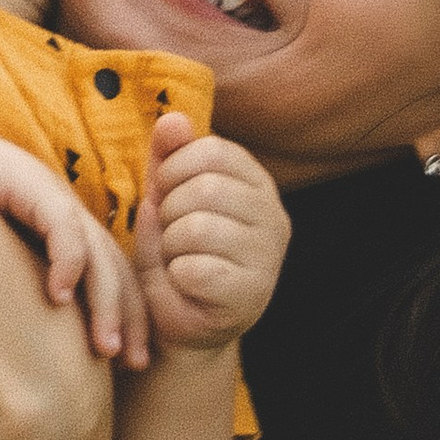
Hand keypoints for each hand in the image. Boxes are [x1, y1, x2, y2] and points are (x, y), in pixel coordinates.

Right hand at [0, 84, 148, 366]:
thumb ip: (10, 286)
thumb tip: (15, 342)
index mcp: (62, 231)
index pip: (110, 278)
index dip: (126, 318)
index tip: (129, 364)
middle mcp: (66, 215)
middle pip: (115, 270)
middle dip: (129, 318)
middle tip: (133, 363)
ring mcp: (52, 197)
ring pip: (98, 254)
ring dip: (106, 303)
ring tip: (104, 346)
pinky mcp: (30, 183)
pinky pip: (62, 226)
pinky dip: (67, 262)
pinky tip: (58, 298)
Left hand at [128, 117, 290, 351]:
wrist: (178, 320)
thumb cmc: (173, 251)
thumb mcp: (166, 196)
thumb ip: (168, 156)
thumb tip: (173, 119)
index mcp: (257, 184)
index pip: (211, 149)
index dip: (172, 170)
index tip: (165, 196)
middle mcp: (274, 216)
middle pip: (204, 189)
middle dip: (168, 212)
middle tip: (170, 236)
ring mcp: (268, 257)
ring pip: (197, 228)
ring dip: (169, 246)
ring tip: (177, 259)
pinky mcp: (251, 295)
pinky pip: (196, 269)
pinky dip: (175, 276)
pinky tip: (186, 284)